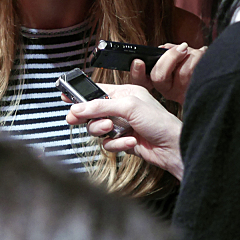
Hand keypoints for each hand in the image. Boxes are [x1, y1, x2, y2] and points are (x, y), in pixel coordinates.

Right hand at [65, 83, 183, 179]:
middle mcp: (122, 109)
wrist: (173, 148)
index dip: (81, 95)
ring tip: (113, 129)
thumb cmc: (159, 122)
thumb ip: (100, 106)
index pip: (97, 92)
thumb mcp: (128, 106)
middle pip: (93, 112)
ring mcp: (123, 126)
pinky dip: (118, 144)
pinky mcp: (124, 142)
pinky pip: (108, 144)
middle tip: (75, 119)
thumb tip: (78, 108)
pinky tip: (131, 142)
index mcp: (125, 93)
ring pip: (98, 129)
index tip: (65, 97)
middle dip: (88, 117)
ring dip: (103, 131)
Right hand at [130, 43, 206, 102]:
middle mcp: (168, 90)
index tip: (138, 62)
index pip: (140, 80)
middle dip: (171, 56)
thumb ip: (168, 54)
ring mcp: (181, 93)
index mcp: (160, 81)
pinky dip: (202, 57)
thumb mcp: (180, 59)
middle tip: (182, 47)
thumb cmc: (198, 68)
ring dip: (192, 55)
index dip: (136, 72)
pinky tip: (204, 54)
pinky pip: (197, 73)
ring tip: (198, 52)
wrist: (218, 80)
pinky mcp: (196, 92)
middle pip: (159, 76)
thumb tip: (164, 48)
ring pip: (182, 72)